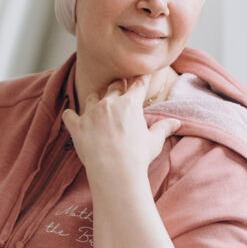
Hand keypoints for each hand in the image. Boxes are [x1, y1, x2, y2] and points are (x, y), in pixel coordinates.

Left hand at [62, 75, 179, 180]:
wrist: (115, 172)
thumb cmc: (137, 157)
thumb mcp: (154, 141)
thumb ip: (163, 128)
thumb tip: (176, 122)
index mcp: (130, 103)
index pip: (138, 84)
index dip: (140, 79)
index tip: (141, 76)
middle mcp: (109, 103)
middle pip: (114, 85)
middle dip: (118, 86)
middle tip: (120, 88)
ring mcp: (91, 113)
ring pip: (92, 96)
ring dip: (96, 98)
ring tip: (98, 104)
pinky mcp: (77, 126)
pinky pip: (69, 114)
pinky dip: (71, 115)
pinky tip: (72, 116)